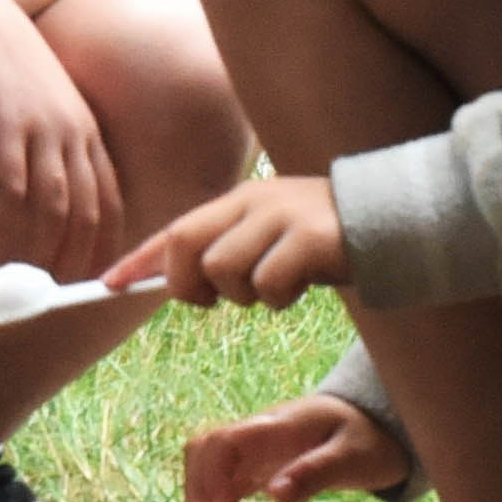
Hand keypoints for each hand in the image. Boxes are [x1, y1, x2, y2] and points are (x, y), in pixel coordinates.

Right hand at [0, 0, 121, 277]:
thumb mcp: (33, 102)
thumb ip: (43, 141)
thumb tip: (32, 193)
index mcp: (85, 127)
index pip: (110, 202)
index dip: (101, 249)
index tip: (84, 282)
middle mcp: (73, 131)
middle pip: (87, 215)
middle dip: (70, 264)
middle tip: (46, 296)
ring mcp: (42, 128)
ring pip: (53, 212)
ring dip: (37, 257)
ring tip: (16, 284)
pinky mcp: (4, 126)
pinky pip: (12, 195)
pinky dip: (5, 232)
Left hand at [111, 174, 348, 308]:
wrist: (394, 219)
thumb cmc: (324, 239)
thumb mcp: (269, 236)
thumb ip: (227, 248)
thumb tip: (176, 280)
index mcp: (239, 201)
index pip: (176, 230)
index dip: (138, 260)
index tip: (107, 285)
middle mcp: (254, 203)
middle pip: (187, 247)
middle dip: (188, 285)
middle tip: (215, 300)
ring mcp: (283, 218)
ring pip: (225, 270)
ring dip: (243, 295)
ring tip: (275, 287)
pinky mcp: (312, 239)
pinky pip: (270, 283)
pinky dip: (279, 298)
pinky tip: (302, 286)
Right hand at [182, 394, 409, 501]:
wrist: (370, 424)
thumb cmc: (365, 439)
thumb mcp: (353, 458)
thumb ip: (316, 473)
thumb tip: (275, 495)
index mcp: (276, 427)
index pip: (224, 441)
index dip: (213, 477)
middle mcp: (255, 434)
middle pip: (201, 450)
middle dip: (202, 492)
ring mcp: (251, 448)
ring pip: (202, 463)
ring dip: (204, 499)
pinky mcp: (252, 465)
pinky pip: (217, 478)